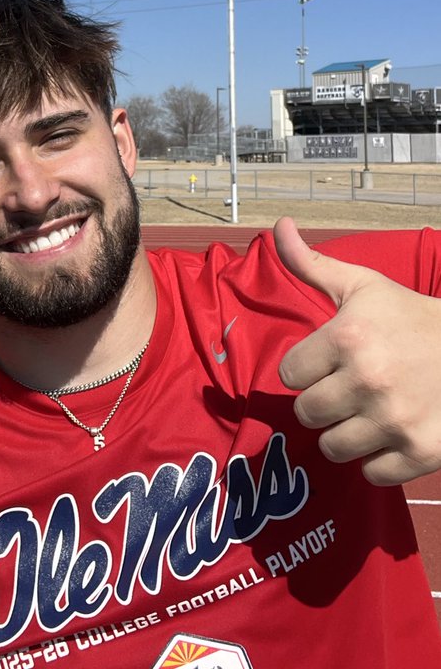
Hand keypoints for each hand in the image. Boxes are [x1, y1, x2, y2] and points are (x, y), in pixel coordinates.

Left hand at [275, 215, 440, 485]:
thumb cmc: (410, 316)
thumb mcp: (362, 285)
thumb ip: (310, 263)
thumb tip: (277, 225)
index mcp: (348, 338)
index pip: (289, 375)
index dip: (306, 369)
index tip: (327, 362)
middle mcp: (368, 380)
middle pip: (307, 414)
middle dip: (322, 402)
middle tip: (346, 389)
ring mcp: (395, 420)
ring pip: (333, 447)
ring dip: (345, 434)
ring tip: (366, 411)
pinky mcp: (421, 453)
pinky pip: (372, 473)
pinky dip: (377, 459)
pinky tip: (390, 433)